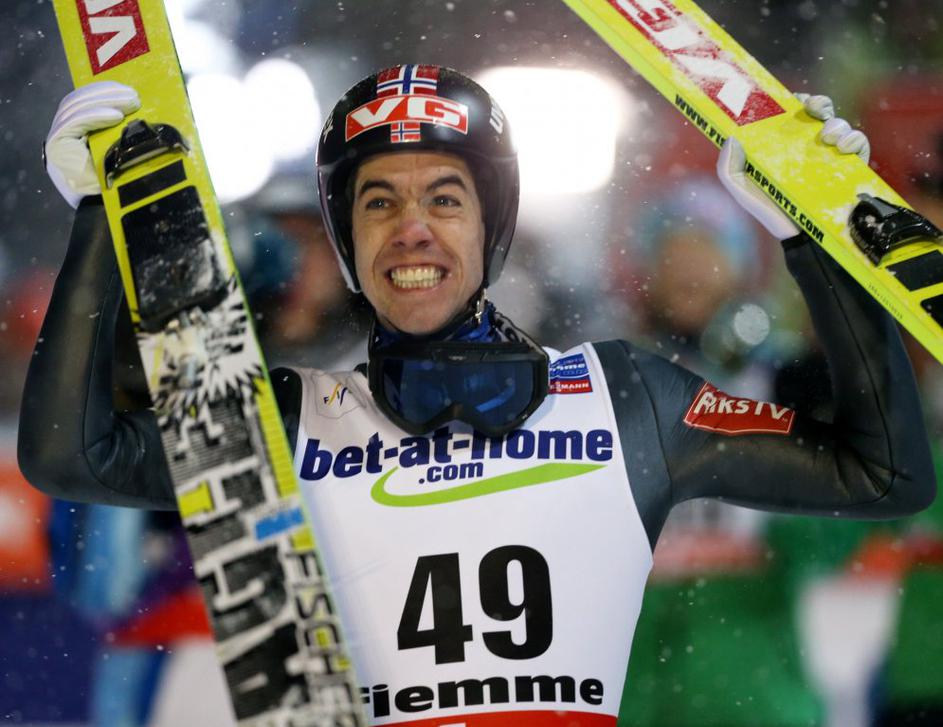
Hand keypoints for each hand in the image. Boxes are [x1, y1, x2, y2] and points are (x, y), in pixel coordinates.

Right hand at [44, 81, 139, 208]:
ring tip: (129, 102)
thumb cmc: (117, 180)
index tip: (128, 89)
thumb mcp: (120, 148)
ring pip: (76, 109)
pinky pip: (74, 123)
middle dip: (107, 94)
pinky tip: (115, 115)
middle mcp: (63, 131)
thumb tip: (142, 109)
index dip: (104, 90)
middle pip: (79, 101)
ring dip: (105, 101)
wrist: (105, 208)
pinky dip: (95, 116)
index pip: (84, 100)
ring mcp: (57, 138)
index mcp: (76, 129)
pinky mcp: (56, 146)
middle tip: (133, 95)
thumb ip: (120, 129)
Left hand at [717, 94, 869, 239]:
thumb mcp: (742, 190)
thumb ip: (728, 169)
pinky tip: (842, 147)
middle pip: (819, 111)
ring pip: (839, 124)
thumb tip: (730, 139)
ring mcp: (830, 154)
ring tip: (827, 136)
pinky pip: (859, 143)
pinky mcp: (851, 166)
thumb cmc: (770, 210)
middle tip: (813, 108)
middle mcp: (808, 144)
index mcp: (783, 143)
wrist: (798, 236)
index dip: (793, 100)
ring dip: (836, 122)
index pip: (791, 112)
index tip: (791, 98)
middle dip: (819, 102)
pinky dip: (854, 139)